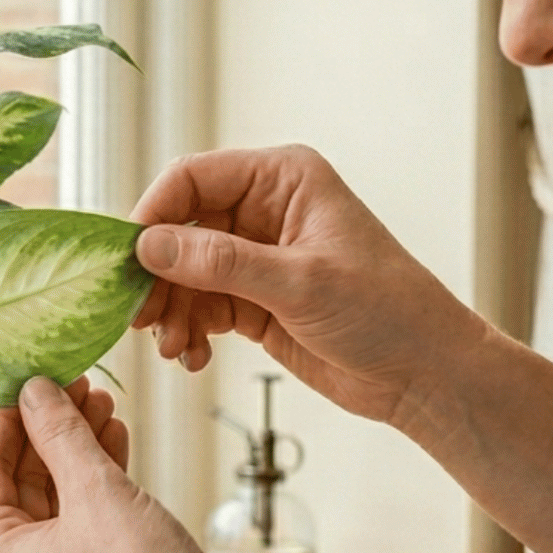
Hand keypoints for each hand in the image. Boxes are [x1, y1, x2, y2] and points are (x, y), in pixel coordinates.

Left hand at [0, 375, 254, 552]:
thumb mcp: (97, 492)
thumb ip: (60, 434)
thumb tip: (34, 391)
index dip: (5, 420)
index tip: (30, 380)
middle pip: (15, 490)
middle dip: (47, 433)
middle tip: (76, 386)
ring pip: (51, 510)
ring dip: (74, 456)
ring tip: (103, 407)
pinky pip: (77, 535)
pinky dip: (93, 493)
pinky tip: (116, 448)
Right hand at [130, 145, 490, 424]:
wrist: (424, 374)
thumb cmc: (387, 311)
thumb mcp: (300, 283)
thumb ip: (221, 263)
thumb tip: (150, 246)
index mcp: (282, 179)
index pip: (192, 179)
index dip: (153, 215)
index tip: (128, 261)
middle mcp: (264, 210)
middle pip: (179, 229)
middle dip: (157, 275)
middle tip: (140, 317)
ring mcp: (256, 257)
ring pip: (183, 274)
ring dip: (170, 311)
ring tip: (176, 347)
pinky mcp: (253, 300)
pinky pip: (199, 307)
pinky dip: (188, 332)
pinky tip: (195, 357)